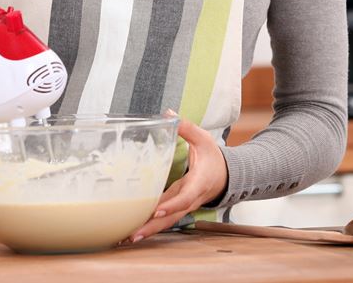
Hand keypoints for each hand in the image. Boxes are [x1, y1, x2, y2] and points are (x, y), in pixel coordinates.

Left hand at [126, 114, 227, 243]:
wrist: (227, 175)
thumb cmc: (213, 157)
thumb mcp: (203, 139)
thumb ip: (186, 128)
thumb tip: (169, 114)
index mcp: (198, 183)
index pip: (184, 198)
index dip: (170, 205)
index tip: (155, 211)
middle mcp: (190, 199)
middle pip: (171, 217)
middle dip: (152, 226)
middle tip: (132, 235)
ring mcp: (183, 205)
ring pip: (166, 221)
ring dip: (147, 230)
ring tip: (125, 238)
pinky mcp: (176, 205)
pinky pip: (163, 218)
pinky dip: (149, 225)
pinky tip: (132, 230)